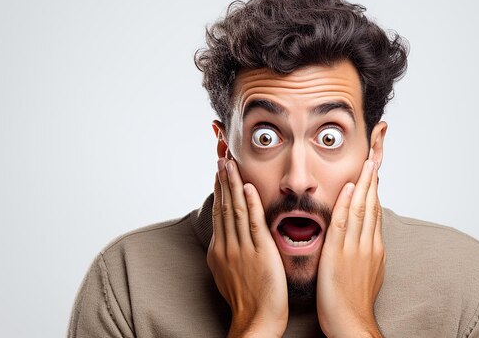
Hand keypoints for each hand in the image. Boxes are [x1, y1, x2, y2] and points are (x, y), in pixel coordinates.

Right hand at [207, 158, 287, 336]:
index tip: (219, 173)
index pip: (219, 213)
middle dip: (222, 180)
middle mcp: (227, 246)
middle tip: (221, 158)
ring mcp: (242, 249)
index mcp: (220, 251)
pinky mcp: (260, 252)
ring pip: (235, 210)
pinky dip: (250, 204)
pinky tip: (247, 187)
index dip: (219, 191)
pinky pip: (253, 223)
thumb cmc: (248, 301)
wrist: (256, 320)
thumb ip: (229, 254)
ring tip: (229, 163)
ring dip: (232, 184)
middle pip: (223, 206)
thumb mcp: (229, 275)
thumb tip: (229, 240)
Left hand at [316, 158, 384, 337]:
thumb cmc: (355, 304)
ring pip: (362, 209)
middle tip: (374, 159)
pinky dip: (348, 204)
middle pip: (373, 206)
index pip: (376, 213)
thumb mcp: (368, 274)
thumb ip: (366, 254)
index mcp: (374, 249)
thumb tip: (366, 242)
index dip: (375, 192)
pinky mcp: (340, 254)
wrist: (352, 323)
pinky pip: (344, 223)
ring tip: (367, 164)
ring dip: (364, 185)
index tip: (374, 174)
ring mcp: (355, 248)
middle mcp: (368, 244)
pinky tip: (350, 188)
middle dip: (373, 181)